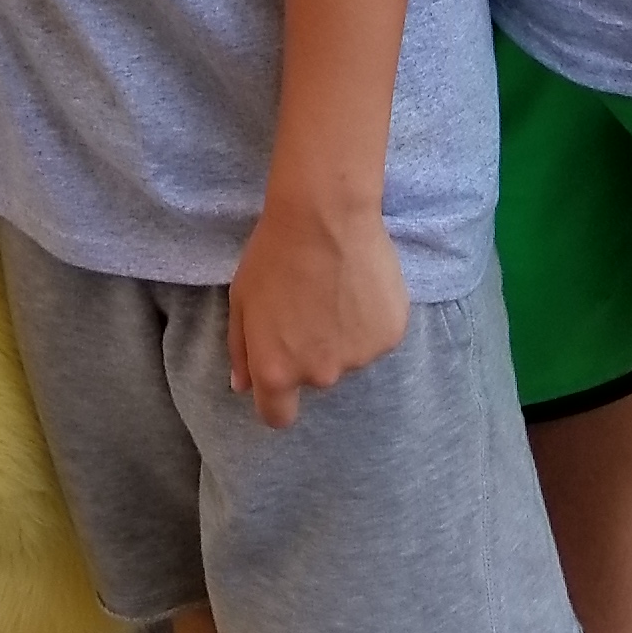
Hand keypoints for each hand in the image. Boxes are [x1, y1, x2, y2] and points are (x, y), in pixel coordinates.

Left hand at [227, 190, 411, 425]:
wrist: (325, 216)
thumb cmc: (273, 254)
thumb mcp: (240, 300)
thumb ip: (241, 350)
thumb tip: (243, 387)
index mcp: (277, 371)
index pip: (278, 416)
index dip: (277, 399)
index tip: (282, 371)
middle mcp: (319, 375)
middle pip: (315, 378)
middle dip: (311, 351)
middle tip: (309, 305)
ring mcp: (359, 358)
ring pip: (348, 356)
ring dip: (342, 333)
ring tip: (336, 288)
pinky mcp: (390, 336)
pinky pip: (376, 336)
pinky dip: (370, 318)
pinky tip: (360, 284)